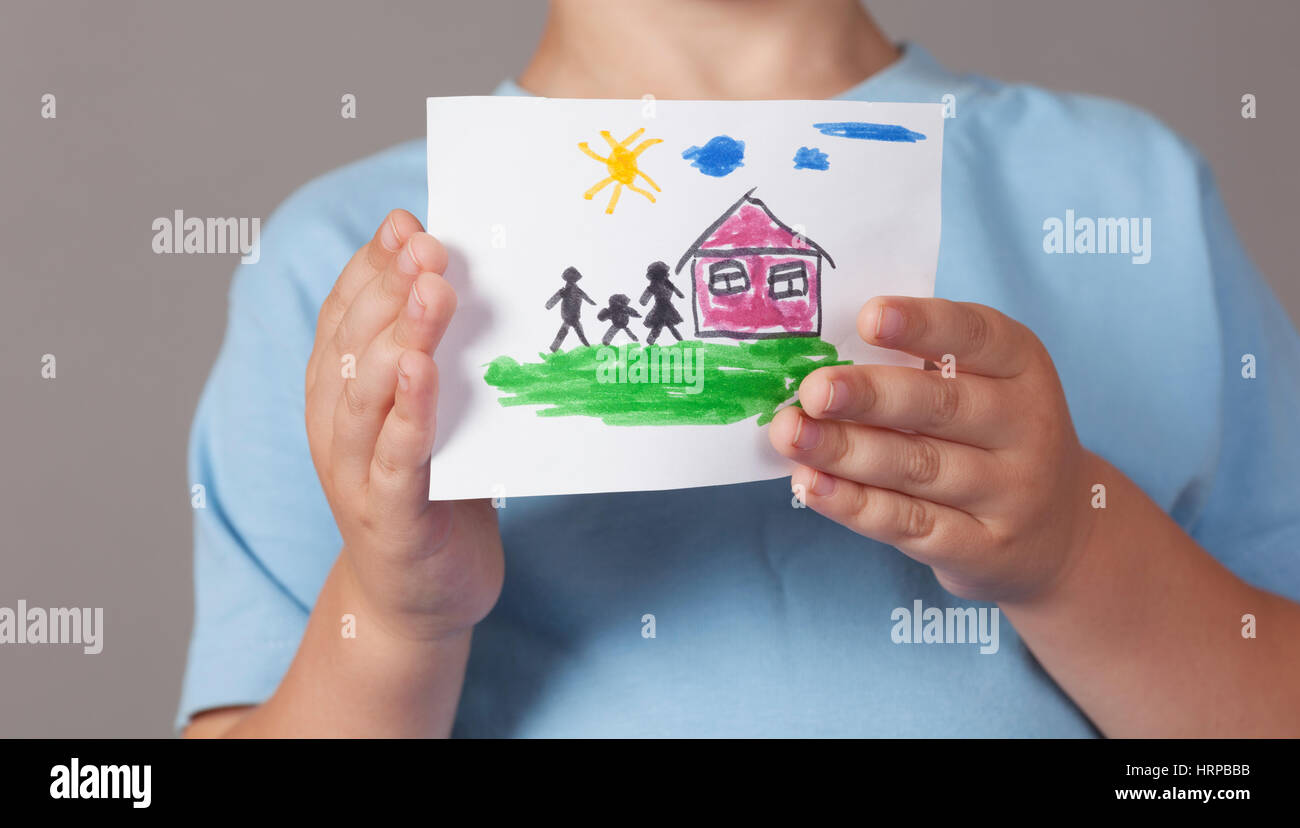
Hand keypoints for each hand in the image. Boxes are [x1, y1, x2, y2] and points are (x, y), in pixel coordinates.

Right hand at [304, 209, 503, 642]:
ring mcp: (357, 475)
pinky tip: (423, 374)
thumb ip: (442, 358)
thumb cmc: (436, 494)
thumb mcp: (436, 414)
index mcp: (340, 395)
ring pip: (366, 395)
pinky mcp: (390, 519)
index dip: (371, 266)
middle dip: (390, 289)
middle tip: (432, 249)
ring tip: (432, 293)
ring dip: (399, 337)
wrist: (422, 600)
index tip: (407, 224)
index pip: (343, 316)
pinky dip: (407, 415)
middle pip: (352, 344)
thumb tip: (468, 282)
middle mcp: (337, 429)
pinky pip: (395, 460)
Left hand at [769, 296, 1097, 602]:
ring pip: (916, 467)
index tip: (867, 318)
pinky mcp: (983, 548)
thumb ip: (921, 369)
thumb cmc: (995, 439)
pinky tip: (811, 482)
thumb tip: (823, 362)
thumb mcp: (986, 388)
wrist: (1061, 536)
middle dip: (869, 396)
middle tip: (813, 390)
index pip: (976, 336)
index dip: (922, 325)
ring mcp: (1009, 493)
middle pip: (941, 407)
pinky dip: (853, 504)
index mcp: (1023, 368)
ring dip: (845, 450)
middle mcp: (1026, 427)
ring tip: (790, 433)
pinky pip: (909, 523)